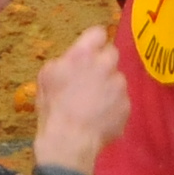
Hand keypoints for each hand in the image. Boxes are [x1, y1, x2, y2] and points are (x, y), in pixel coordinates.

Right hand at [29, 24, 129, 174]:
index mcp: (84, 55)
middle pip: (112, 53)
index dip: (94, 41)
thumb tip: (74, 59)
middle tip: (91, 78)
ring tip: (94, 104)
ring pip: (118, 79)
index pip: (98, 32)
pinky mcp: (127, 106)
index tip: (89, 51)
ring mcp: (120, 87)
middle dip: (103, 63)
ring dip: (109, 86)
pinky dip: (113, 106)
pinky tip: (100, 117)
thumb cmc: (53, 107)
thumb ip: (64, 61)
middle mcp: (106, 65)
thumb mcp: (46, 77)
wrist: (69, 141)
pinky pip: (122, 100)